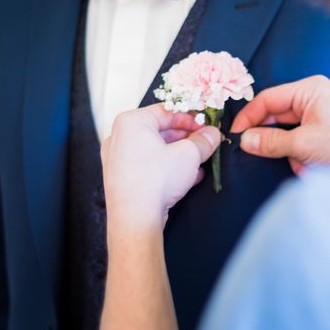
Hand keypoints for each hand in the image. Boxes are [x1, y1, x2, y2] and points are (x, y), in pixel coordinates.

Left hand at [101, 104, 220, 234]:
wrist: (135, 219)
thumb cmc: (154, 181)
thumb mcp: (189, 154)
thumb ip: (203, 140)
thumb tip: (212, 135)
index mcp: (131, 122)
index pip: (166, 111)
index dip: (191, 118)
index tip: (206, 126)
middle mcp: (119, 137)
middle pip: (160, 130)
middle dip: (186, 138)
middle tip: (205, 143)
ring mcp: (118, 159)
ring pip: (155, 149)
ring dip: (179, 154)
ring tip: (200, 161)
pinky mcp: (122, 179)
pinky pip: (149, 166)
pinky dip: (168, 167)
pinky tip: (188, 176)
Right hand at [231, 76, 329, 173]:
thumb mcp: (303, 144)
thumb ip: (271, 141)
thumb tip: (245, 140)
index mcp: (310, 89)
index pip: (269, 98)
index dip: (249, 116)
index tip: (235, 134)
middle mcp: (314, 98)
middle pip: (276, 114)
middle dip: (270, 136)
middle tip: (254, 151)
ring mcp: (320, 115)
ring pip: (286, 131)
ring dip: (287, 150)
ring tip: (300, 162)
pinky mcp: (324, 132)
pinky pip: (299, 141)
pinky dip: (299, 155)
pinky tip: (308, 165)